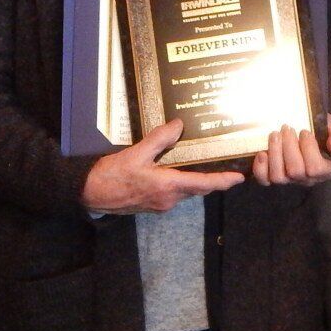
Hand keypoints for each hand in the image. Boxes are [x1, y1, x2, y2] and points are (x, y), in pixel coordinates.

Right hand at [81, 120, 244, 214]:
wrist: (91, 194)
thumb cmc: (112, 175)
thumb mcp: (136, 153)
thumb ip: (159, 139)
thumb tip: (179, 125)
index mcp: (168, 186)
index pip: (203, 184)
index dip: (222, 181)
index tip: (238, 178)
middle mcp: (168, 199)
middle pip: (197, 189)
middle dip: (212, 179)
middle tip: (224, 165)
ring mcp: (160, 204)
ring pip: (186, 191)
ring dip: (195, 181)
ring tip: (202, 164)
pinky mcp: (153, 205)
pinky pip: (174, 193)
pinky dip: (181, 183)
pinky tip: (176, 171)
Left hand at [251, 115, 330, 186]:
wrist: (306, 133)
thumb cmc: (321, 134)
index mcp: (324, 170)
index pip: (315, 168)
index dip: (308, 149)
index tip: (304, 131)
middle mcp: (306, 179)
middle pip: (295, 171)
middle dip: (289, 147)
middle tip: (286, 128)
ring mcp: (289, 180)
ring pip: (279, 177)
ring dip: (275, 153)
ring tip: (274, 135)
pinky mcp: (272, 178)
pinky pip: (264, 180)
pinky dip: (260, 168)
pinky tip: (262, 152)